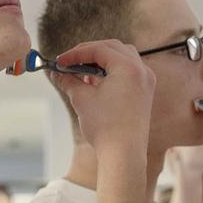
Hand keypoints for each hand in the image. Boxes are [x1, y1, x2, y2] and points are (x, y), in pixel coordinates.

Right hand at [52, 41, 155, 157]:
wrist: (124, 154)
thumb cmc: (106, 127)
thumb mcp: (82, 99)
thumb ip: (68, 81)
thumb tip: (56, 73)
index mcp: (129, 67)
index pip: (99, 49)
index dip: (76, 53)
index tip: (60, 61)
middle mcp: (142, 71)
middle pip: (113, 48)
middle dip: (89, 53)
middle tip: (70, 62)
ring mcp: (146, 82)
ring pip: (122, 58)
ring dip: (101, 60)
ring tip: (82, 73)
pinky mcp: (145, 93)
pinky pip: (128, 72)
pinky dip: (112, 71)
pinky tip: (96, 82)